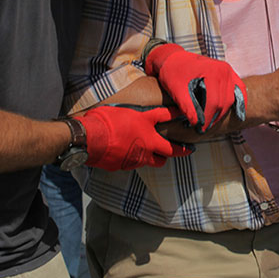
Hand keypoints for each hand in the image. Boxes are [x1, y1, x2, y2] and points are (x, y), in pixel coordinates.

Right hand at [75, 104, 190, 170]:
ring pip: (156, 161)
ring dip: (158, 158)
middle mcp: (146, 141)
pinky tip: (128, 155)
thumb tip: (130, 117)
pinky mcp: (127, 166)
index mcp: (145, 122)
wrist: (89, 139)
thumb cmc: (102, 121)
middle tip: (188, 150)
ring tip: (160, 156)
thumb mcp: (120, 111)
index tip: (183, 113)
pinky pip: (135, 164)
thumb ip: (130, 116)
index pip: (165, 115)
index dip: (175, 113)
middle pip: (170, 150)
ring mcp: (138, 156)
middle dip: (181, 150)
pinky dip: (135, 160)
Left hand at [144, 43, 245, 132]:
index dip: (207, 118)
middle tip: (203, 128)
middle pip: (224, 102)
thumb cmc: (172, 73)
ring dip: (222, 112)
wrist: (173, 58)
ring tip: (210, 122)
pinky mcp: (229, 73)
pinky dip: (239, 101)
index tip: (199, 129)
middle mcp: (224, 70)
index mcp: (212, 72)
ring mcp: (228, 70)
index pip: (214, 102)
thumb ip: (187, 107)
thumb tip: (197, 124)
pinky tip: (238, 114)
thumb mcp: (177, 90)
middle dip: (214, 117)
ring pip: (231, 99)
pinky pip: (239, 89)